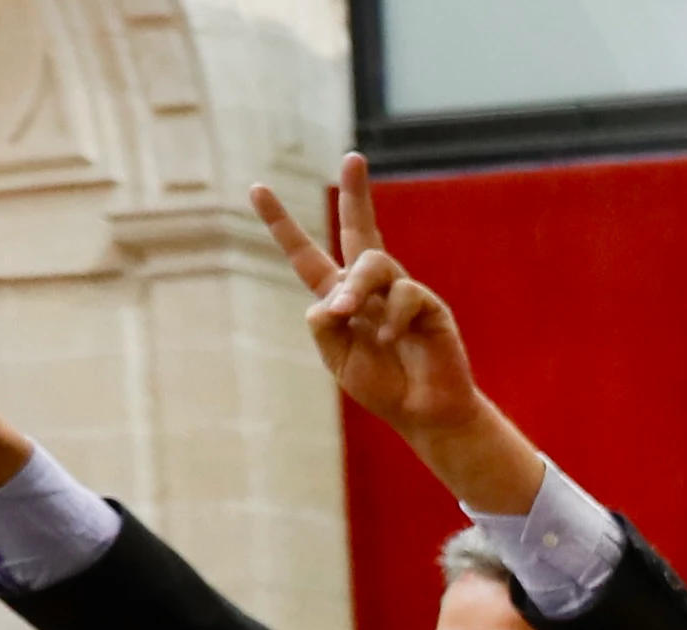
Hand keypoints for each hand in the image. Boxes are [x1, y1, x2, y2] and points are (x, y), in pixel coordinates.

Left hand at [252, 155, 548, 511]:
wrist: (425, 413)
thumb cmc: (382, 388)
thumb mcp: (336, 359)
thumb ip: (324, 326)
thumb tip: (331, 298)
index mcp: (339, 299)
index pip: (305, 255)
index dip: (281, 223)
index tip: (257, 187)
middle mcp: (370, 288)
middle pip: (360, 230)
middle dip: (357, 193)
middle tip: (353, 158)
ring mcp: (401, 293)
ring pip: (372, 264)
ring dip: (356, 286)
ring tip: (350, 313)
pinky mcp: (429, 306)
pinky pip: (404, 294)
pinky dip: (391, 317)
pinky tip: (392, 340)